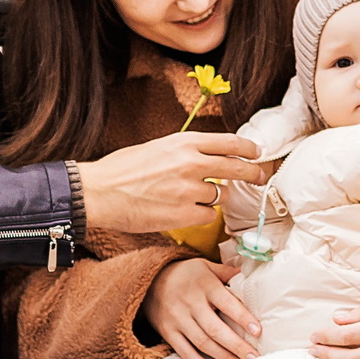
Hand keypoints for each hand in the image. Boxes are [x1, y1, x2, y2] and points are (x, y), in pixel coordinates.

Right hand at [75, 132, 265, 233]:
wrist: (99, 192)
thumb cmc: (123, 169)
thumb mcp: (158, 147)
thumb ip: (186, 151)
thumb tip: (213, 157)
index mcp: (183, 142)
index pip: (229, 142)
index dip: (248, 148)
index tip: (257, 152)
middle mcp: (190, 163)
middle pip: (236, 168)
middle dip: (253, 173)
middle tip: (260, 177)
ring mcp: (188, 190)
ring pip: (221, 196)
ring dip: (214, 198)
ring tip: (194, 198)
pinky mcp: (183, 215)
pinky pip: (207, 216)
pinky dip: (201, 215)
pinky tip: (184, 211)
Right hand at [143, 258, 260, 358]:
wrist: (149, 279)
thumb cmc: (186, 274)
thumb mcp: (205, 266)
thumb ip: (227, 272)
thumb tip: (250, 275)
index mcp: (204, 285)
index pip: (226, 302)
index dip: (242, 317)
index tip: (257, 331)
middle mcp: (190, 303)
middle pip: (215, 329)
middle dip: (236, 345)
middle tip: (253, 357)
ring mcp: (177, 319)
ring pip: (202, 343)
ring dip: (223, 356)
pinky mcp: (167, 332)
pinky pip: (185, 352)